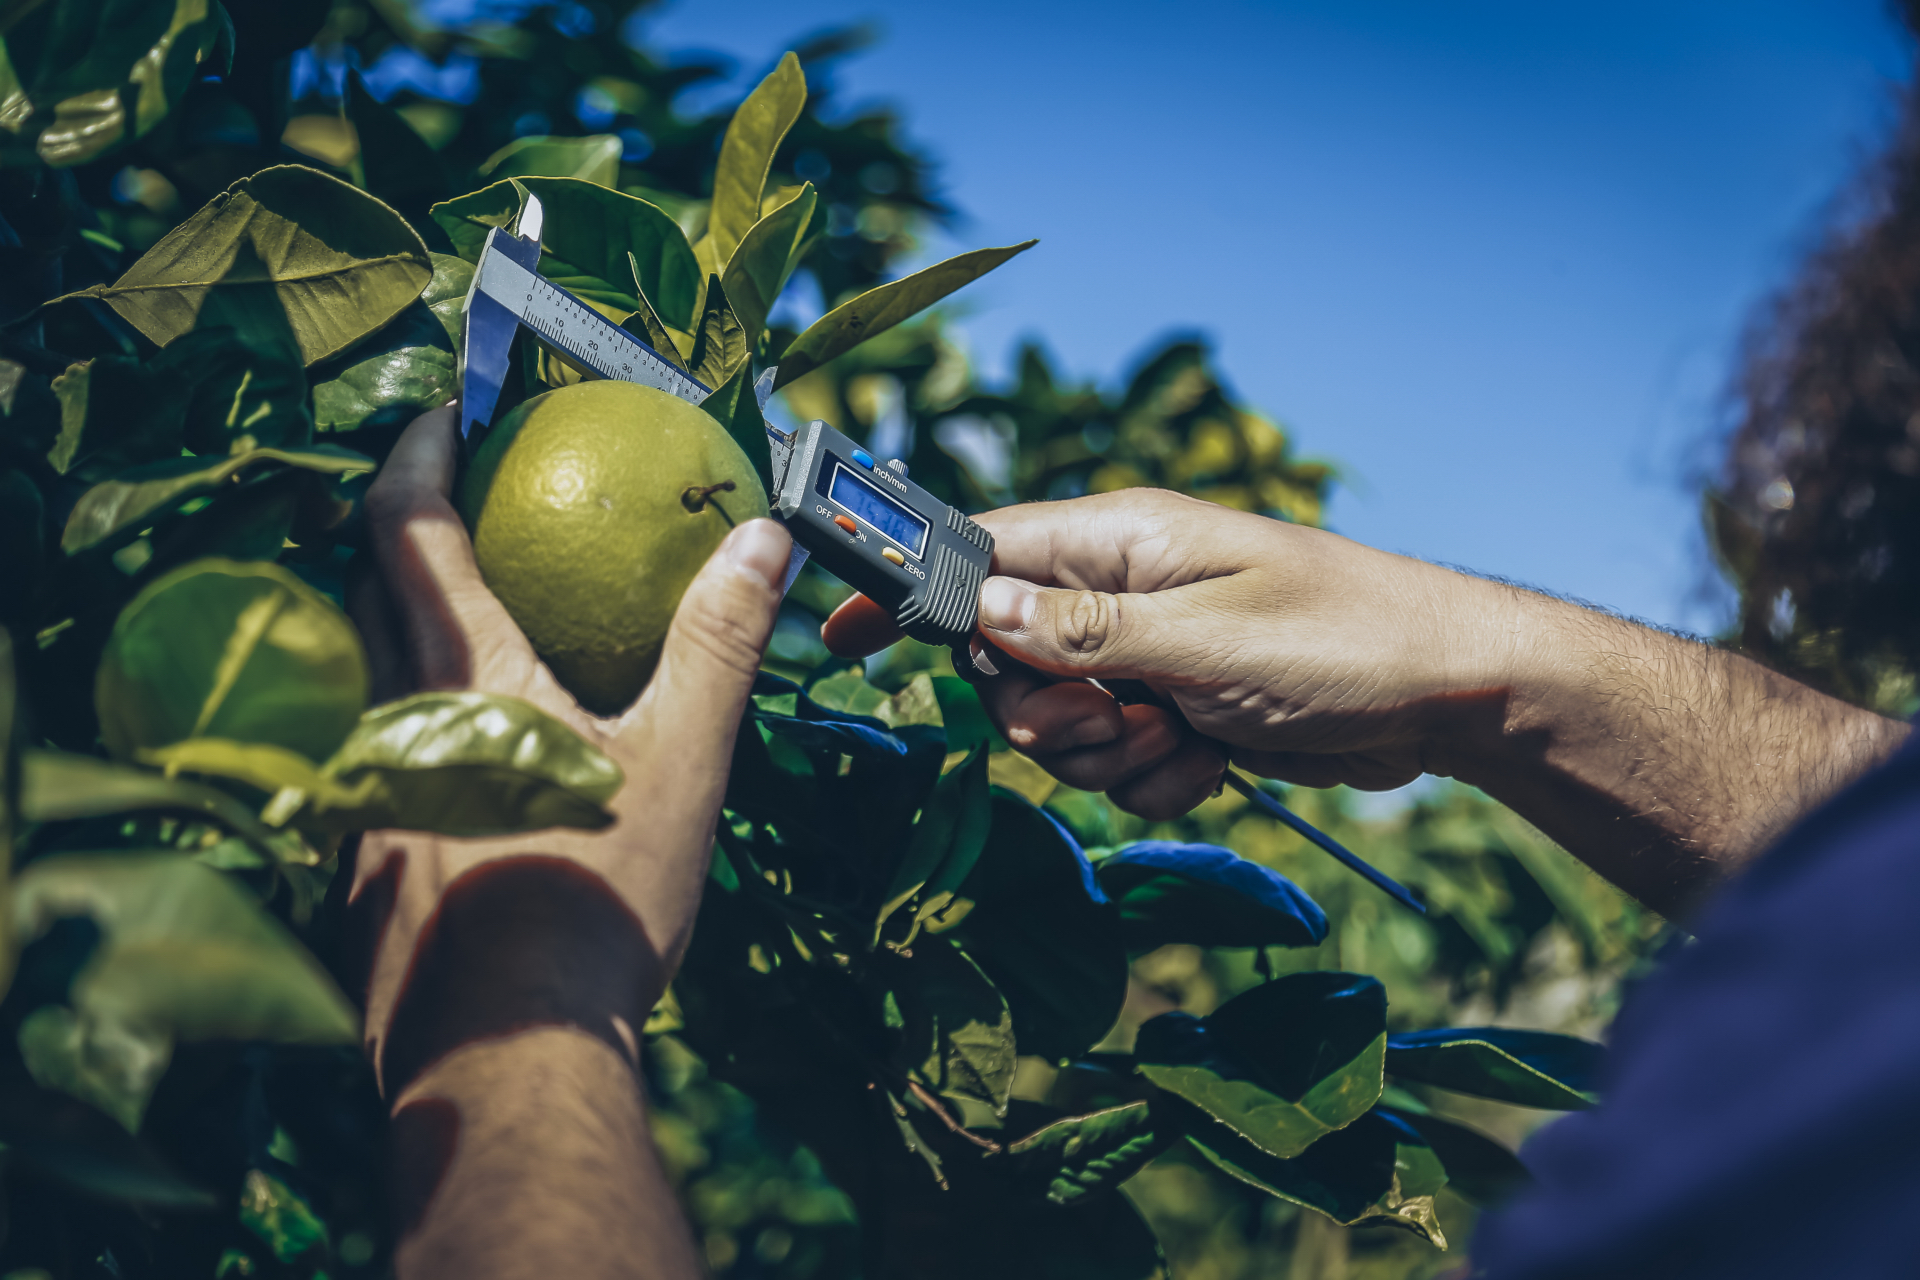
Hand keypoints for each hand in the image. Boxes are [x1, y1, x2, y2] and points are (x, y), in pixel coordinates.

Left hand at [347, 404, 789, 1278]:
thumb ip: (716, 642)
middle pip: (365, 589)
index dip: (416, 449)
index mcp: (461, 674)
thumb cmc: (596, 899)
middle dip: (401, 531)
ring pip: (367, 681)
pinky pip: (376, 764)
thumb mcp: (681, 762)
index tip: (448, 409)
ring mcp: (363, 796)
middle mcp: (388, 719)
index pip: (405, 525)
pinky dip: (418, 731)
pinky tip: (476, 774)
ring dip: (409, 635)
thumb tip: (761, 537)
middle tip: (464, 506)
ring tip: (480, 637)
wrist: (506, 1053)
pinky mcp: (357, 868)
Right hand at [824, 487, 1906, 916]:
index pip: (975, 553)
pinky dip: (1154, 778)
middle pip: (1004, 661)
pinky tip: (1213, 764)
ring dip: (1107, 757)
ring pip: (1056, 725)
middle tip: (1115, 720)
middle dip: (1044, 712)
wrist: (1454, 695)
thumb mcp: (1205, 640)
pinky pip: (1115, 762)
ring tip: (1183, 740)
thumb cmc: (1342, 644)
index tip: (840, 637)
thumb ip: (1081, 633)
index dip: (905, 594)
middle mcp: (1119, 593)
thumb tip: (975, 614)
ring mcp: (1147, 655)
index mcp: (1117, 542)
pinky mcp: (1177, 710)